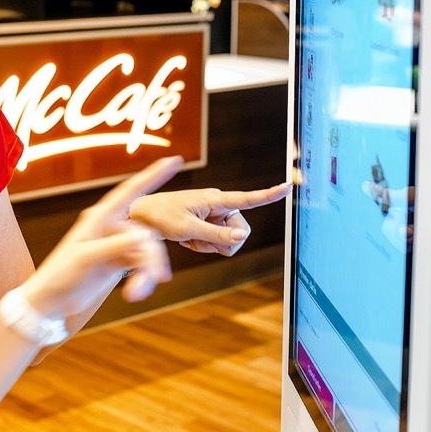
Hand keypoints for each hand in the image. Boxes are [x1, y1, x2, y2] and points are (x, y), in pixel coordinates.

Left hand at [20, 157, 185, 318]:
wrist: (50, 303)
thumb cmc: (59, 276)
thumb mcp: (85, 259)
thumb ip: (114, 246)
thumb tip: (143, 234)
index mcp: (99, 218)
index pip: (130, 191)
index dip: (152, 175)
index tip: (174, 160)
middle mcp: (110, 228)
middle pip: (145, 233)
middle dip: (153, 256)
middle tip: (156, 277)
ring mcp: (115, 246)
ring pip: (146, 252)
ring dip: (147, 272)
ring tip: (139, 293)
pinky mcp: (118, 263)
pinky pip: (141, 265)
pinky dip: (142, 279)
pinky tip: (137, 293)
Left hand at [129, 180, 290, 255]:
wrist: (142, 217)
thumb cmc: (161, 217)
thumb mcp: (187, 229)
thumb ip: (216, 234)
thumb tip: (242, 237)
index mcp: (215, 200)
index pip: (248, 198)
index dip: (269, 195)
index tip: (288, 186)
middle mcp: (219, 205)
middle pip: (240, 231)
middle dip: (224, 242)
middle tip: (199, 240)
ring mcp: (213, 215)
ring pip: (228, 240)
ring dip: (211, 245)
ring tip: (189, 237)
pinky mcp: (207, 223)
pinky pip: (216, 242)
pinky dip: (204, 245)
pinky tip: (188, 239)